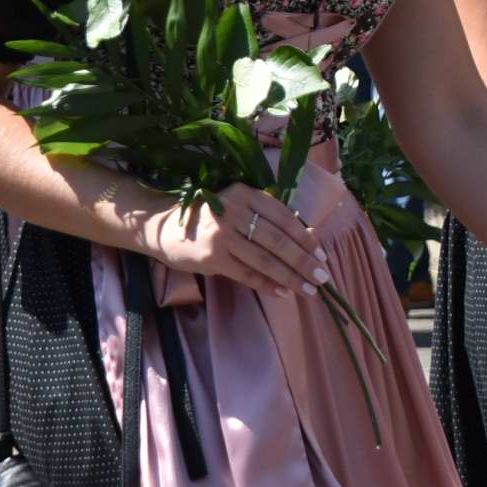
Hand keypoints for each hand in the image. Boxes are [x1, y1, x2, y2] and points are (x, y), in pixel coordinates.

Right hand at [135, 182, 329, 299]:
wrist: (164, 228)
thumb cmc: (208, 218)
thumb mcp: (236, 207)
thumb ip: (266, 218)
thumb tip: (308, 237)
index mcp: (244, 193)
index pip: (283, 216)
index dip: (305, 237)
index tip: (321, 254)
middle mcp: (233, 211)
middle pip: (277, 240)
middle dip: (303, 261)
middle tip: (322, 277)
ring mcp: (222, 235)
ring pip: (265, 259)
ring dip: (290, 277)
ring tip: (309, 289)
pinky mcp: (212, 257)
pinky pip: (247, 274)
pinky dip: (268, 285)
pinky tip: (283, 292)